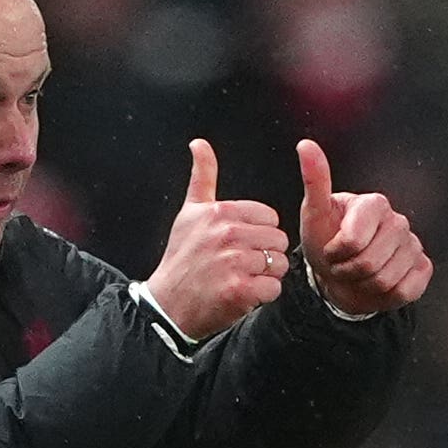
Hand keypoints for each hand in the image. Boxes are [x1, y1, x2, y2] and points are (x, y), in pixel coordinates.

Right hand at [145, 139, 289, 340]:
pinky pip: (273, 288)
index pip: (270, 218)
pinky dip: (262, 295)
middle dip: (265, 255)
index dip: (258, 234)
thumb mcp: (189, 213)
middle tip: (239, 266)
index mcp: (220, 212)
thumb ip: (202, 177)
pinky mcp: (239, 290)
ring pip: (279, 265)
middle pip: (278, 240)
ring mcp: (233, 262)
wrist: (167, 304)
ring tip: (239, 278)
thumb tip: (199, 143)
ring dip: (264, 276)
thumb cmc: (181, 259)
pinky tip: (242, 293)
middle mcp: (227, 234)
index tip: (238, 245)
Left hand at [297, 138, 432, 315]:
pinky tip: (376, 283)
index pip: (354, 240)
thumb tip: (305, 145)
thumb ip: (314, 179)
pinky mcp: (423, 268)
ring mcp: (414, 245)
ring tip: (356, 273)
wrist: (336, 275)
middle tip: (342, 264)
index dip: (336, 252)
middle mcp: (399, 221)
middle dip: (348, 270)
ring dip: (363, 284)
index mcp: (375, 204)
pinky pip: (405, 291)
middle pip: (370, 263)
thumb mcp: (314, 213)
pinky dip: (385, 295)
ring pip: (386, 280)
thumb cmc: (324, 241)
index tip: (331, 248)